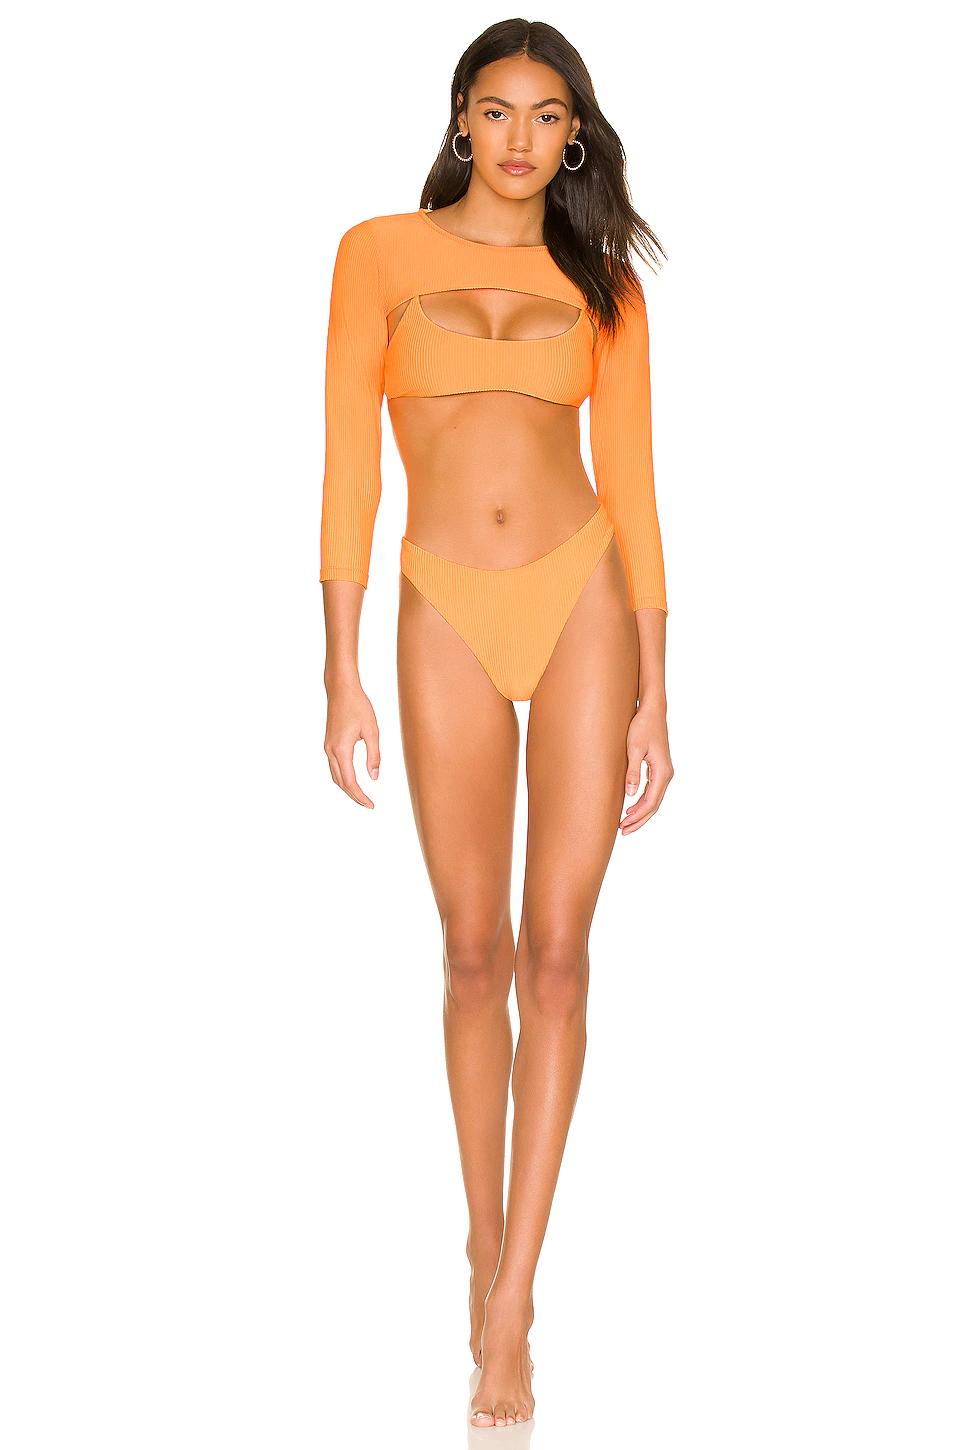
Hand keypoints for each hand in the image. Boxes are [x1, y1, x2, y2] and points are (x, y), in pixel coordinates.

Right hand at [324, 679, 379, 808]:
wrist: (341, 690)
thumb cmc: (358, 706)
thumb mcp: (372, 731)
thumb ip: (374, 755)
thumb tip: (374, 777)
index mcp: (342, 749)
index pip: (350, 781)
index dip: (360, 796)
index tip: (371, 805)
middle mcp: (331, 751)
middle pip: (340, 782)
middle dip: (354, 796)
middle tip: (368, 805)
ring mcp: (327, 747)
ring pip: (335, 776)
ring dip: (347, 788)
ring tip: (361, 796)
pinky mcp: (328, 743)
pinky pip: (334, 767)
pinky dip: (342, 777)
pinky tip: (352, 780)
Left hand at [620, 702, 672, 834]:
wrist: (652, 711)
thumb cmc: (641, 726)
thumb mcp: (634, 748)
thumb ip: (632, 772)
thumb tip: (630, 795)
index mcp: (662, 771)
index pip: (651, 802)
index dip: (637, 816)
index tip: (623, 825)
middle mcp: (666, 774)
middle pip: (654, 805)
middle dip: (639, 820)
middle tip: (623, 831)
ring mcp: (664, 772)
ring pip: (654, 799)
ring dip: (640, 813)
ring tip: (625, 823)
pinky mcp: (659, 768)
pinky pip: (652, 791)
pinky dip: (642, 802)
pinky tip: (631, 807)